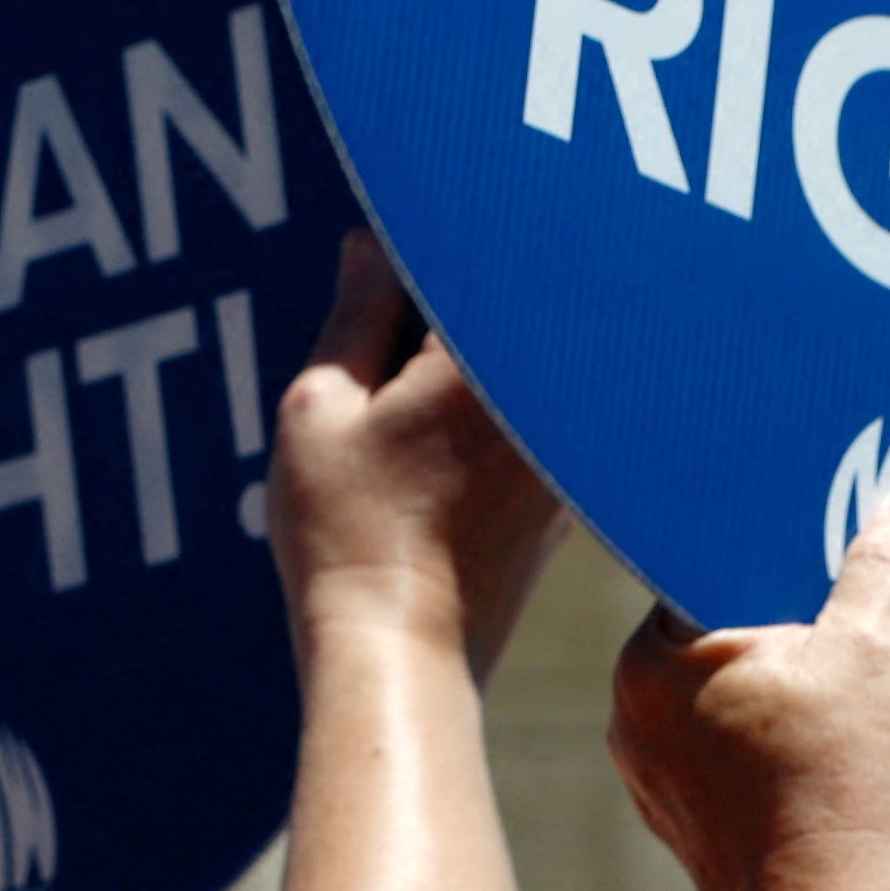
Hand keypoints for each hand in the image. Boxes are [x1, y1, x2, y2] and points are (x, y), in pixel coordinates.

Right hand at [270, 228, 565, 680]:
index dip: (424, 236)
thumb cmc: (347, 534)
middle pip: (516, 300)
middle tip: (394, 286)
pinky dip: (497, 401)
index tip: (390, 239)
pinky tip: (439, 433)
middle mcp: (549, 395)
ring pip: (530, 360)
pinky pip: (538, 413)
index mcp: (486, 355)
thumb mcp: (320, 405)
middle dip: (456, 286)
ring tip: (417, 380)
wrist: (404, 654)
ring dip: (477, 345)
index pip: (471, 250)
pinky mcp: (567, 491)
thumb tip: (376, 242)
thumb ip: (358, 310)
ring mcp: (568, 446)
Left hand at [607, 488, 889, 890]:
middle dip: (807, 614)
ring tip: (880, 665)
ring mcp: (668, 789)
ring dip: (813, 682)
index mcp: (649, 667)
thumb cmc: (847, 798)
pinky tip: (863, 738)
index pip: (706, 565)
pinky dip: (806, 740)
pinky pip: (759, 756)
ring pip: (750, 699)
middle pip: (734, 633)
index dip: (778, 539)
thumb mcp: (880, 657)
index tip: (837, 521)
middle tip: (873, 585)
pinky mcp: (710, 838)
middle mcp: (637, 726)